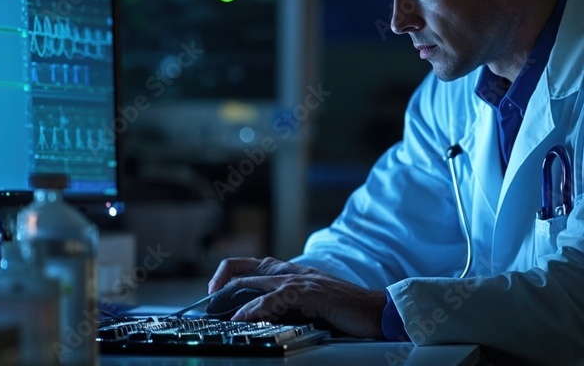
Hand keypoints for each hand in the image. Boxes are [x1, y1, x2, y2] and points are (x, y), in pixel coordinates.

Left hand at [207, 257, 385, 338]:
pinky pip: (274, 299)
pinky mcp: (309, 293)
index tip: (215, 292)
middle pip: (246, 267)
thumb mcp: (310, 303)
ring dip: (231, 296)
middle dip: (221, 281)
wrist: (375, 310)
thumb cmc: (345, 309)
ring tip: (215, 310)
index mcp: (293, 272)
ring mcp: (301, 280)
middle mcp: (293, 271)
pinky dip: (253, 308)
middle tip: (208, 299)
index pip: (253, 264)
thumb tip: (260, 314)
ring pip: (255, 282)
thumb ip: (287, 303)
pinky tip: (242, 318)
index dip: (229, 273)